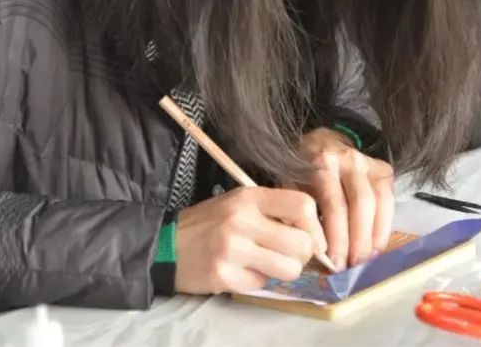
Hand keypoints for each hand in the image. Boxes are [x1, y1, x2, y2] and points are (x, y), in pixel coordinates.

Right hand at [173, 187, 326, 293]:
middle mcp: (242, 220)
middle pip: (302, 243)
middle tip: (289, 256)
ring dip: (283, 271)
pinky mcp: (224, 275)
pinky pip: (261, 283)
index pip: (302, 205)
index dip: (315, 226)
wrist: (166, 244)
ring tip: (266, 264)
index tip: (311, 238)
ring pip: (288, 268)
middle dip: (303, 255)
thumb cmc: (210, 223)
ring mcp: (232, 249)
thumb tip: (314, 233)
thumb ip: (273, 210)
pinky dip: (256, 281)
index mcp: (250, 197)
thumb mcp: (239, 203)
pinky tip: (241, 271)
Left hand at [295, 127, 393, 270]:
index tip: (334, 264)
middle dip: (357, 241)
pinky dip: (384, 227)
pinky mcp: (383, 169)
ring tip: (365, 260)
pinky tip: (376, 246)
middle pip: (361, 203)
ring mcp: (369, 162)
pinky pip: (389, 200)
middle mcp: (349, 159)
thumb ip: (301, 216)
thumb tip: (314, 254)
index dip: (337, 238)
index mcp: (322, 163)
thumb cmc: (302, 173)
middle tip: (351, 267)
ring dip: (373, 236)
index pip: (334, 205)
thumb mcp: (291, 188)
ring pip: (378, 202)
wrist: (321, 143)